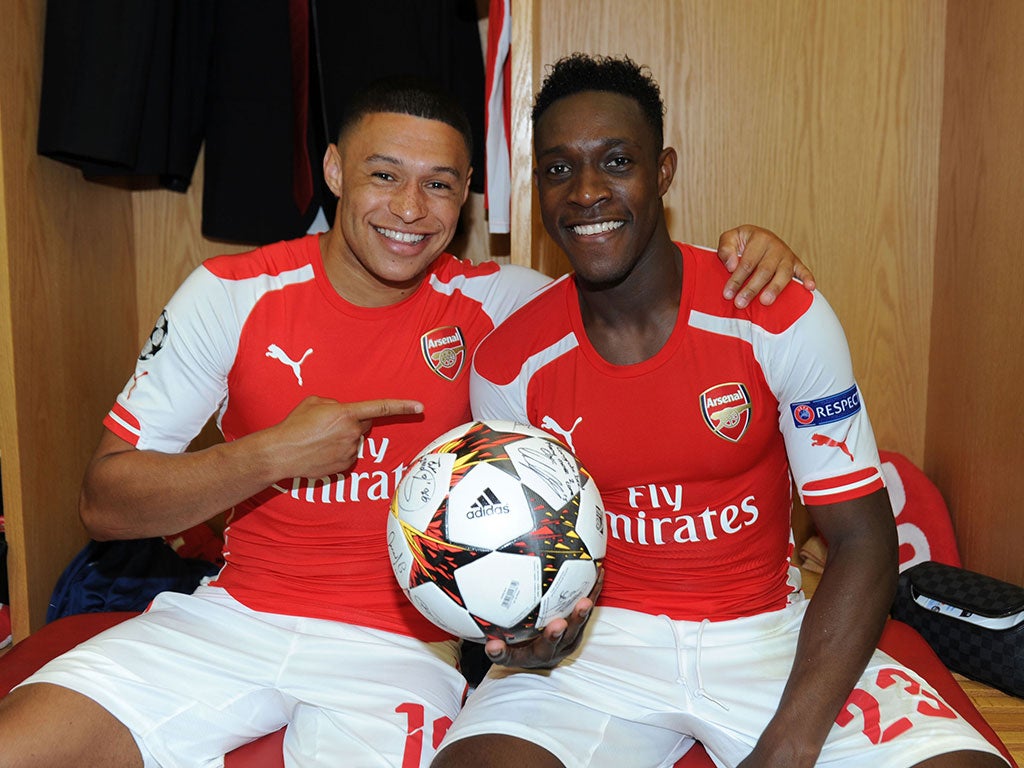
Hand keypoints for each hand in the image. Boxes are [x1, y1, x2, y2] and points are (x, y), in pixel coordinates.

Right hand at [266, 395, 422, 480]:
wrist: (281, 453)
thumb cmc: (295, 425)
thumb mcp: (314, 402)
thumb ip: (336, 404)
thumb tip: (344, 411)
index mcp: (346, 413)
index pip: (381, 408)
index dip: (403, 406)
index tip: (420, 407)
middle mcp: (352, 433)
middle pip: (365, 424)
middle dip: (354, 422)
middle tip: (331, 424)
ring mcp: (350, 451)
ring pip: (355, 440)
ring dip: (344, 438)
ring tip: (319, 440)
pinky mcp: (345, 466)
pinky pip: (349, 455)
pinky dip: (339, 452)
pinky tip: (321, 451)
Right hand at [484, 568, 602, 668]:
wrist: (546, 653)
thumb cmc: (521, 645)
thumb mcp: (505, 645)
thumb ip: (494, 641)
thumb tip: (478, 632)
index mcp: (526, 656)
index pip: (510, 656)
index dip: (502, 652)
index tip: (493, 645)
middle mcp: (549, 650)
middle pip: (552, 645)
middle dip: (554, 635)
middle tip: (557, 624)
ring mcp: (567, 640)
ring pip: (575, 629)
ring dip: (580, 615)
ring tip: (586, 601)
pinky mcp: (580, 627)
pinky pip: (587, 611)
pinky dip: (593, 593)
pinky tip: (598, 573)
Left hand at [718, 225, 815, 307]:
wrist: (759, 238)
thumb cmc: (742, 243)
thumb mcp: (730, 239)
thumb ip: (726, 249)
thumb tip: (731, 266)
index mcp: (759, 238)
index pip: (747, 263)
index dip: (736, 279)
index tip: (727, 294)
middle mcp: (776, 246)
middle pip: (764, 270)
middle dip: (752, 288)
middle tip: (741, 303)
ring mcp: (788, 255)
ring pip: (783, 274)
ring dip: (774, 289)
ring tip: (765, 301)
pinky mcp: (797, 263)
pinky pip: (804, 271)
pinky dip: (808, 279)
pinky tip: (809, 288)